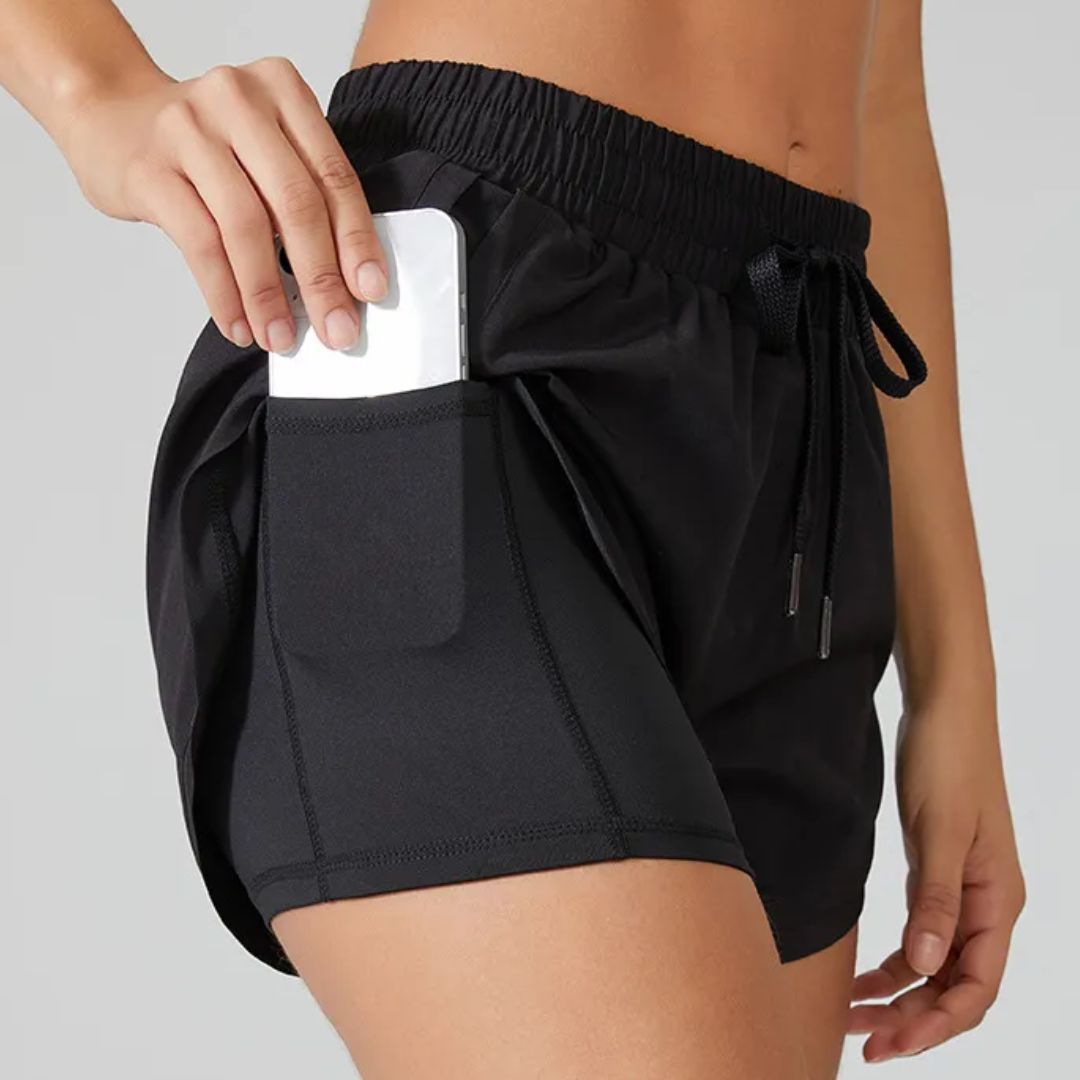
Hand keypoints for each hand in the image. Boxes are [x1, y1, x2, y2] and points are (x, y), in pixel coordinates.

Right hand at [56, 58, 387, 352]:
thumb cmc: (203, 145)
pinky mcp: (148, 168)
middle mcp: (238, 99)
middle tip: (336, 330)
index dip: (357, 240)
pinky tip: (239, 325)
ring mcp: (188, 129)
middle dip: (321, 277)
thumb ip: (302, 194)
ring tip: (280, 337)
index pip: (333, 176)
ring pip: (245, 225)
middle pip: (295, 202)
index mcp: (282, 89)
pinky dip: (224, 293)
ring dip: (268, 294)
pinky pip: (198, 241)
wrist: (107, 115)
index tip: (371, 292)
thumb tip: (344, 285)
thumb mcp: (263, 147)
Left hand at [848, 691, 1024, 1062]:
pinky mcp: (937, 874)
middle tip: (865, 1042)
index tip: (891, 1043)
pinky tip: (865, 976)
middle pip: (955, 986)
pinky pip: (922, 935)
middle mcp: (985, 905)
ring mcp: (962, 891)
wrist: (944, 711)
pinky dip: (896, 961)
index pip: (975, 987)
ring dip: (901, 996)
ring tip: (855, 1017)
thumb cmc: (948, 761)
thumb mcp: (937, 830)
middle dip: (914, 1020)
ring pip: (936, 965)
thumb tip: (922, 966)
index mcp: (997, 901)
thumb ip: (933, 899)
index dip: (936, 1024)